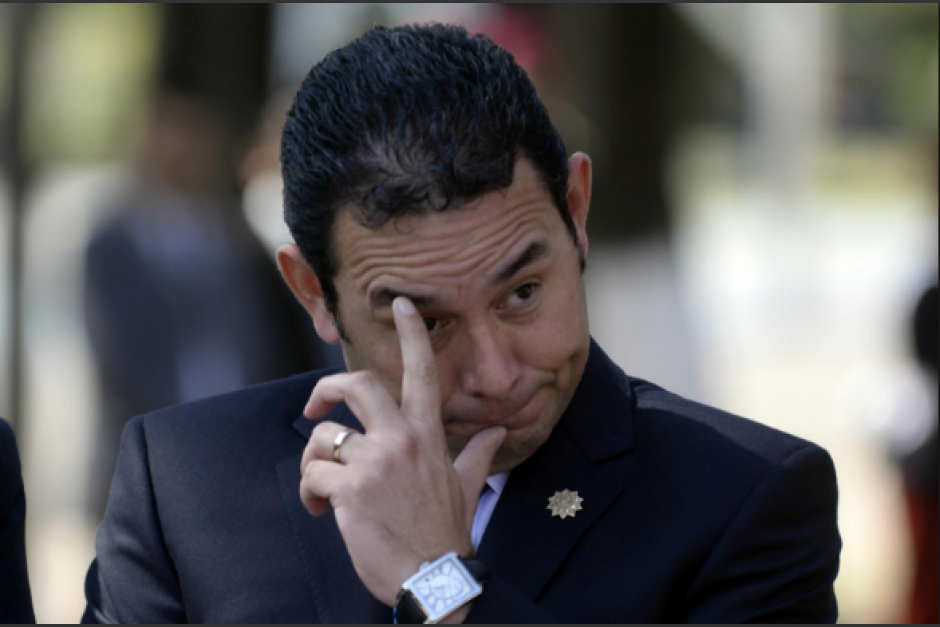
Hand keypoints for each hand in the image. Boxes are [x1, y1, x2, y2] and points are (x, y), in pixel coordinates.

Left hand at [299, 297, 505, 606]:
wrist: (434, 579)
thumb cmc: (445, 534)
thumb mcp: (467, 487)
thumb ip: (479, 453)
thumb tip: (500, 431)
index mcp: (427, 435)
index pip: (422, 371)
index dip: (411, 332)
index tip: (401, 303)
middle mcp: (402, 439)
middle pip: (357, 384)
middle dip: (325, 388)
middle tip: (314, 406)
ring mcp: (376, 462)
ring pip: (323, 436)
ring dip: (313, 462)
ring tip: (322, 489)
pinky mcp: (351, 489)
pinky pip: (312, 473)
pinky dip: (308, 491)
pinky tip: (319, 510)